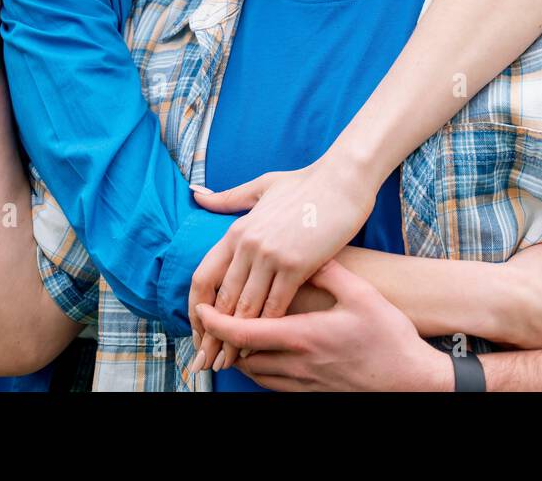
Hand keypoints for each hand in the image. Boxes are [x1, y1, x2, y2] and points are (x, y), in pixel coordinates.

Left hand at [187, 156, 375, 371]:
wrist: (343, 179)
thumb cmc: (306, 183)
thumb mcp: (263, 185)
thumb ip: (230, 198)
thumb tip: (198, 196)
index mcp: (237, 230)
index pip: (203, 277)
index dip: (197, 310)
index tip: (198, 332)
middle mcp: (248, 244)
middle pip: (222, 300)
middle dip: (213, 336)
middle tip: (205, 362)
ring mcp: (271, 255)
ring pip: (246, 307)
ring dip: (236, 339)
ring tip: (228, 362)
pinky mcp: (297, 264)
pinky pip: (276, 304)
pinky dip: (267, 328)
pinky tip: (263, 345)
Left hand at [196, 260, 450, 390]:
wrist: (410, 379)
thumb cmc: (388, 335)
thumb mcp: (361, 294)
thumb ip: (329, 272)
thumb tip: (306, 250)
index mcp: (301, 335)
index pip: (243, 330)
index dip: (215, 322)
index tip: (200, 311)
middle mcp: (296, 363)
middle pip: (242, 356)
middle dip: (222, 341)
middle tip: (213, 322)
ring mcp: (303, 382)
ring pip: (255, 374)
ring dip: (240, 356)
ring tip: (235, 336)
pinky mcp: (312, 393)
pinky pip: (273, 386)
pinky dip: (260, 372)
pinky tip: (264, 357)